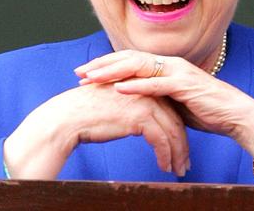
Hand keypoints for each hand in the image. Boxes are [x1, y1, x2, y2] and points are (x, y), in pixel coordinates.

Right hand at [4, 82, 188, 178]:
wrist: (69, 117)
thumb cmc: (88, 113)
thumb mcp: (117, 104)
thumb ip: (133, 107)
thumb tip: (145, 124)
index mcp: (142, 85)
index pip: (168, 107)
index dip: (176, 129)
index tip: (181, 147)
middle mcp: (147, 90)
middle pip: (174, 119)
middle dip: (182, 144)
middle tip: (185, 162)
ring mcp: (144, 101)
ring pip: (172, 131)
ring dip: (177, 153)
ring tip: (178, 169)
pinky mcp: (140, 116)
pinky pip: (161, 140)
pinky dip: (166, 156)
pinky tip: (164, 167)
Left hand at [75, 50, 253, 184]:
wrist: (234, 115)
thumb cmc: (204, 109)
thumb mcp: (172, 101)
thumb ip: (154, 95)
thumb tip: (131, 98)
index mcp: (165, 66)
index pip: (129, 60)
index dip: (105, 64)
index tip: (85, 72)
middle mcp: (169, 63)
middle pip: (128, 58)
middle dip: (102, 64)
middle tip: (79, 72)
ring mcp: (178, 72)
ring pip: (138, 66)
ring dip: (113, 72)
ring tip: (92, 78)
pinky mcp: (185, 85)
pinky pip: (157, 84)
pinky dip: (137, 86)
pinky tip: (119, 89)